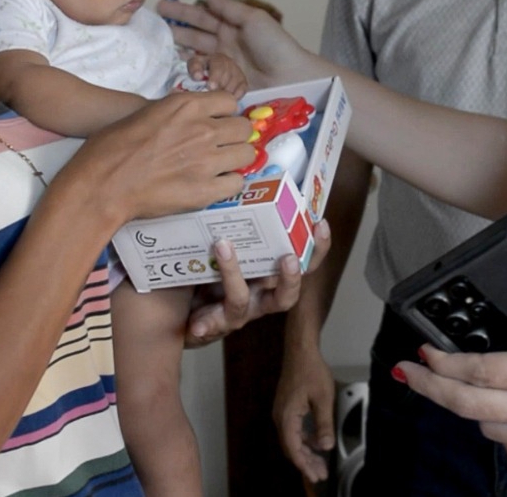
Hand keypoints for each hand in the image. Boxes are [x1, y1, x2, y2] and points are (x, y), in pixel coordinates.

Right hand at [67, 90, 254, 223]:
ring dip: (235, 159)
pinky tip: (214, 184)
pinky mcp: (206, 190)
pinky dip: (228, 183)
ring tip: (220, 166)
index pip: (230, 101)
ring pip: (246, 154)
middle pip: (243, 128)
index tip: (217, 122)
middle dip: (234, 136)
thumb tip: (192, 120)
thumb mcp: (147, 113)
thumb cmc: (112, 147)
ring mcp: (207, 160)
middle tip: (221, 146)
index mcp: (187, 105)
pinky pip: (237, 183)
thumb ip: (177, 113)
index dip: (224, 113)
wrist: (102, 184)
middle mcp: (203, 129)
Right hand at [157, 0, 311, 88]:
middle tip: (153, 28)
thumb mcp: (252, 19)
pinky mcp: (223, 84)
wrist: (290, 77)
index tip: (161, 6)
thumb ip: (228, 8)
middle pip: (193, 36)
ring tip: (173, 51)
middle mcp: (224, 45)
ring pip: (195, 57)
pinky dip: (197, 73)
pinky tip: (190, 71)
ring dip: (184, 53)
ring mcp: (223, 65)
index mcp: (231, 27)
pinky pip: (204, 77)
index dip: (181, 11)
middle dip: (174, 31)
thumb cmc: (275, 45)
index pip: (201, 16)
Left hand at [184, 220, 330, 347]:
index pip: (302, 263)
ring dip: (233, 273)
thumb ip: (239, 221)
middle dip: (290, 277)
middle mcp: (260, 297)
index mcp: (270, 275)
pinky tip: (196, 324)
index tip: (320, 224)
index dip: (317, 247)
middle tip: (288, 257)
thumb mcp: (229, 244)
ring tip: (222, 244)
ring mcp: (238, 314)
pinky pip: (210, 324)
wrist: (186, 310)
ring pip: (242, 301)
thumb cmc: (213, 272)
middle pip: (287, 295)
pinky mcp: (213, 326)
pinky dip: (206, 324)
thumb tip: (247, 180)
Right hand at [273, 339, 336, 483]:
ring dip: (305, 452)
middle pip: (291, 447)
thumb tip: (325, 447)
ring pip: (292, 439)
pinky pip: (293, 429)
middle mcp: (280, 417)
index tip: (316, 476)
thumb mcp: (323, 398)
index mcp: (287, 417)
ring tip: (320, 463)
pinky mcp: (286, 406)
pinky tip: (315, 442)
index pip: (293, 449)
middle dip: (306, 462)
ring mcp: (282, 411)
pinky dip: (304, 439)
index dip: (304, 465)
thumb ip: (324, 424)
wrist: (300, 349)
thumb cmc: (311, 371)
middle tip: (321, 475)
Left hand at [394, 251, 506, 480]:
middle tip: (405, 372)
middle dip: (430, 388)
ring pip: (488, 432)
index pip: (482, 372)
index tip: (422, 349)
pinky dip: (496, 434)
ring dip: (463, 410)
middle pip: (469, 407)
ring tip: (448, 387)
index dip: (444, 362)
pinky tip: (493, 417)